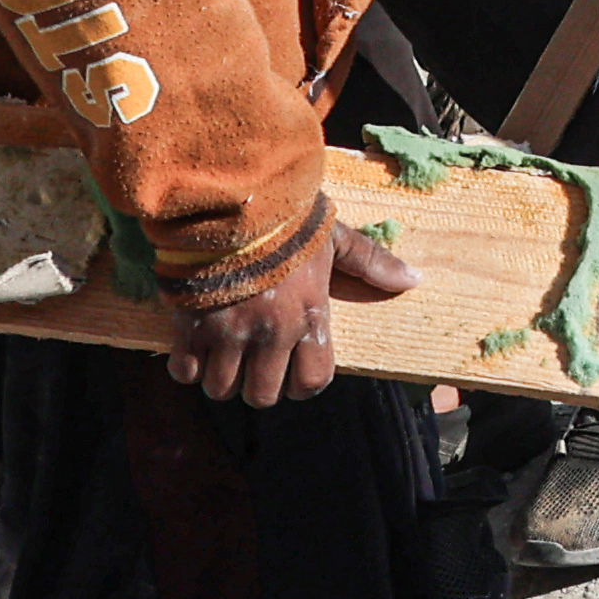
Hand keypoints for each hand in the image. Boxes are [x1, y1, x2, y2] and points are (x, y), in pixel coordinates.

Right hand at [166, 219, 413, 407]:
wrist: (232, 202)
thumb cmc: (288, 219)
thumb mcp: (335, 237)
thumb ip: (372, 263)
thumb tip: (414, 280)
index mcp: (309, 315)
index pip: (313, 381)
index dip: (303, 383)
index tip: (294, 371)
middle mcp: (271, 333)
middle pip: (263, 396)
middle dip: (259, 386)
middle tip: (255, 363)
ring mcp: (229, 333)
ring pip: (222, 389)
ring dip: (222, 378)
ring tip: (224, 353)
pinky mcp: (190, 327)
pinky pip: (184, 372)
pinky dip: (187, 366)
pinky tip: (195, 346)